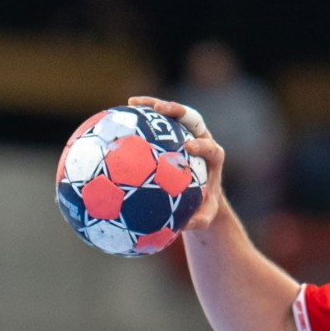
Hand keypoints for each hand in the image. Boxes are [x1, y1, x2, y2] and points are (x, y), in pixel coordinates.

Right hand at [128, 95, 224, 229]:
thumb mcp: (205, 216)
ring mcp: (185, 133)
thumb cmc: (203, 206)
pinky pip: (153, 123)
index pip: (211, 147)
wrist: (200, 196)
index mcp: (212, 158)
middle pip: (191, 119)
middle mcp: (200, 140)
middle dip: (177, 111)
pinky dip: (138, 119)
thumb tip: (185, 227)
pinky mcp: (170, 133)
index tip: (189, 147)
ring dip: (152, 105)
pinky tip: (117, 117)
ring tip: (132, 103)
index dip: (202, 145)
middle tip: (161, 109)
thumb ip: (199, 221)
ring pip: (170, 115)